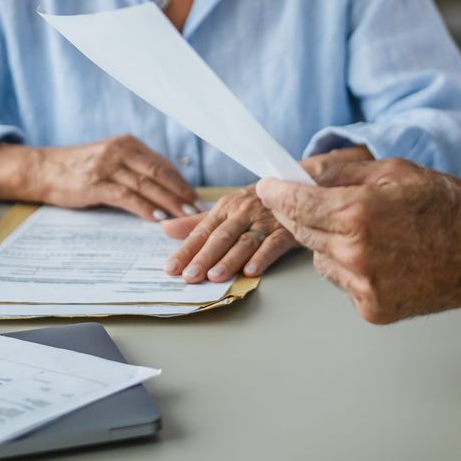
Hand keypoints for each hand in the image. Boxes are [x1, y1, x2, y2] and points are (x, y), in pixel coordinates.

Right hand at [9, 137, 199, 220]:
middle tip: (199, 211)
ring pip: (146, 185)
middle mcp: (121, 150)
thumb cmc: (80, 170)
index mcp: (129, 144)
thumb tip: (168, 191)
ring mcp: (107, 165)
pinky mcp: (95, 182)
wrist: (44, 169)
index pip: (164, 165)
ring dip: (169, 203)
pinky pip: (126, 196)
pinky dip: (144, 207)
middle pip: (160, 173)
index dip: (183, 183)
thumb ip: (136, 170)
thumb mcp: (111, 161)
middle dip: (182, 193)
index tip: (198, 200)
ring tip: (185, 217)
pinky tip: (157, 218)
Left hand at [160, 188, 293, 281]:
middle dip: (204, 257)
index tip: (171, 268)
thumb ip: (196, 222)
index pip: (202, 231)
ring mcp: (265, 221)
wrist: (295, 184)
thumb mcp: (226, 208)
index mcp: (225, 208)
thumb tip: (165, 228)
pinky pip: (273, 244)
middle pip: (221, 237)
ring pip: (244, 242)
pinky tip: (251, 271)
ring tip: (214, 276)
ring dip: (229, 259)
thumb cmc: (256, 201)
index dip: (186, 250)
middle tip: (189, 276)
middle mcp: (243, 213)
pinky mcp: (285, 230)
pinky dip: (263, 257)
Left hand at [256, 158, 460, 323]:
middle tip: (317, 202)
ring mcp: (362, 285)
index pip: (295, 204)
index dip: (277, 193)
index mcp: (359, 213)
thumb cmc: (448, 209)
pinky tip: (384, 257)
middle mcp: (355, 252)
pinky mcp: (371, 309)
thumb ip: (342, 173)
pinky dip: (351, 268)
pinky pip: (341, 281)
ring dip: (331, 242)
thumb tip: (301, 172)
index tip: (267, 186)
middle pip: (302, 231)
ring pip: (320, 257)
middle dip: (302, 214)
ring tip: (373, 233)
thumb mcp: (395, 172)